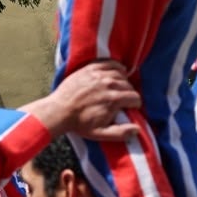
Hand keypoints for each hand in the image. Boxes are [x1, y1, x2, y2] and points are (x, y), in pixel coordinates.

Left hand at [21, 61, 140, 139]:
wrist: (58, 111)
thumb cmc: (78, 123)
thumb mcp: (100, 133)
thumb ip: (121, 133)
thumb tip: (137, 129)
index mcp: (113, 99)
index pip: (135, 98)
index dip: (133, 105)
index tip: (128, 108)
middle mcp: (108, 84)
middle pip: (129, 86)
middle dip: (128, 94)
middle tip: (121, 100)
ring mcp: (98, 74)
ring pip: (121, 74)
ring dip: (122, 81)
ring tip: (118, 88)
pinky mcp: (89, 68)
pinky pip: (109, 62)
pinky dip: (115, 66)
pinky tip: (116, 72)